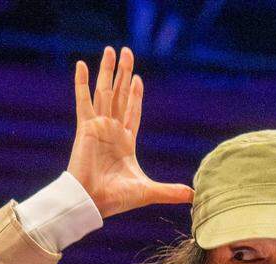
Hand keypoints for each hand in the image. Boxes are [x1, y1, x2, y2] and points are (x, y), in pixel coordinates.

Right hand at [67, 46, 193, 217]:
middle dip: (123, 74)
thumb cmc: (116, 198)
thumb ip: (170, 191)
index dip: (135, 96)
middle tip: (126, 52)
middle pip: (118, 95)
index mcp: (125, 142)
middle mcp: (111, 131)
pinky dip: (82, 83)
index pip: (132, 112)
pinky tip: (82, 64)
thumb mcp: (148, 191)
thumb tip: (194, 196)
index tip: (137, 79)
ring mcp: (98, 127)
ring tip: (111, 50)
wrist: (92, 201)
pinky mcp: (86, 127)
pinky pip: (84, 100)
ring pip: (104, 92)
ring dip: (108, 71)